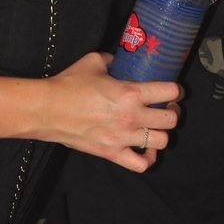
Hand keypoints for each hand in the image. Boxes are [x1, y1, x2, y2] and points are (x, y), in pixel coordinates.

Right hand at [38, 52, 180, 171]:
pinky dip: (148, 158)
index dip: (176, 90)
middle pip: (171, 120)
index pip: (169, 92)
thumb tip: (118, 59)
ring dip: (162, 134)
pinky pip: (141, 165)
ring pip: (161, 142)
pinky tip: (145, 148)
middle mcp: (132, 116)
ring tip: (156, 127)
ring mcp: (123, 138)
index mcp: (130, 92)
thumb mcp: (94, 61)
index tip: (174, 90)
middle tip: (167, 108)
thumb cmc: (69, 84)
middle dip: (173, 112)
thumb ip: (112, 59)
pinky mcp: (112, 154)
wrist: (47, 110)